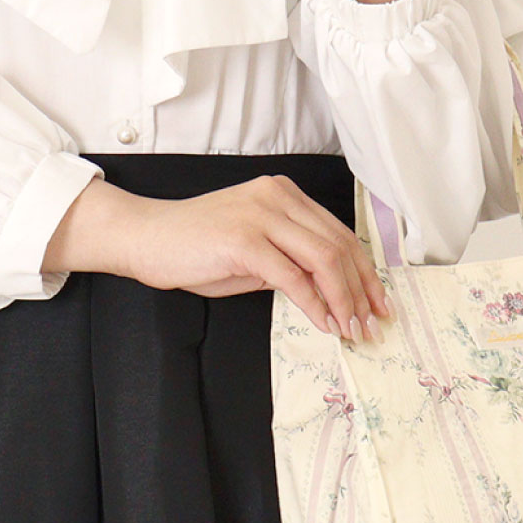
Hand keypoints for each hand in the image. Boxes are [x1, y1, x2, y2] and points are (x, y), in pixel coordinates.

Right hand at [44, 173, 390, 341]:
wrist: (144, 237)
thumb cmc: (194, 246)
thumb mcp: (253, 250)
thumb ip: (290, 261)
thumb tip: (330, 292)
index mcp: (284, 194)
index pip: (339, 233)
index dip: (365, 271)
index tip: (378, 302)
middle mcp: (278, 196)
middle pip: (339, 244)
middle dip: (362, 289)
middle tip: (373, 323)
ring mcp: (261, 215)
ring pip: (324, 257)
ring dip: (344, 299)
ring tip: (352, 328)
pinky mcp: (244, 240)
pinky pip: (293, 276)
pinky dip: (315, 303)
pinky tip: (325, 323)